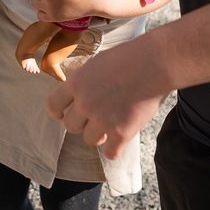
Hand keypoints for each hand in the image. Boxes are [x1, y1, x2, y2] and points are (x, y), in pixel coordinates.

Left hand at [46, 35, 169, 158]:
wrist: (156, 62)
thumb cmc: (130, 57)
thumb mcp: (98, 62)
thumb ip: (85, 80)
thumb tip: (78, 94)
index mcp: (77, 83)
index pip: (53, 105)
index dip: (57, 112)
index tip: (62, 115)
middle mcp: (85, 102)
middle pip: (71, 126)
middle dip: (82, 123)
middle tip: (97, 118)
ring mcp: (102, 119)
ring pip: (89, 139)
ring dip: (99, 135)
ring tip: (112, 125)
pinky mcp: (121, 132)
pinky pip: (110, 153)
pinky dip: (115, 148)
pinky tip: (120, 139)